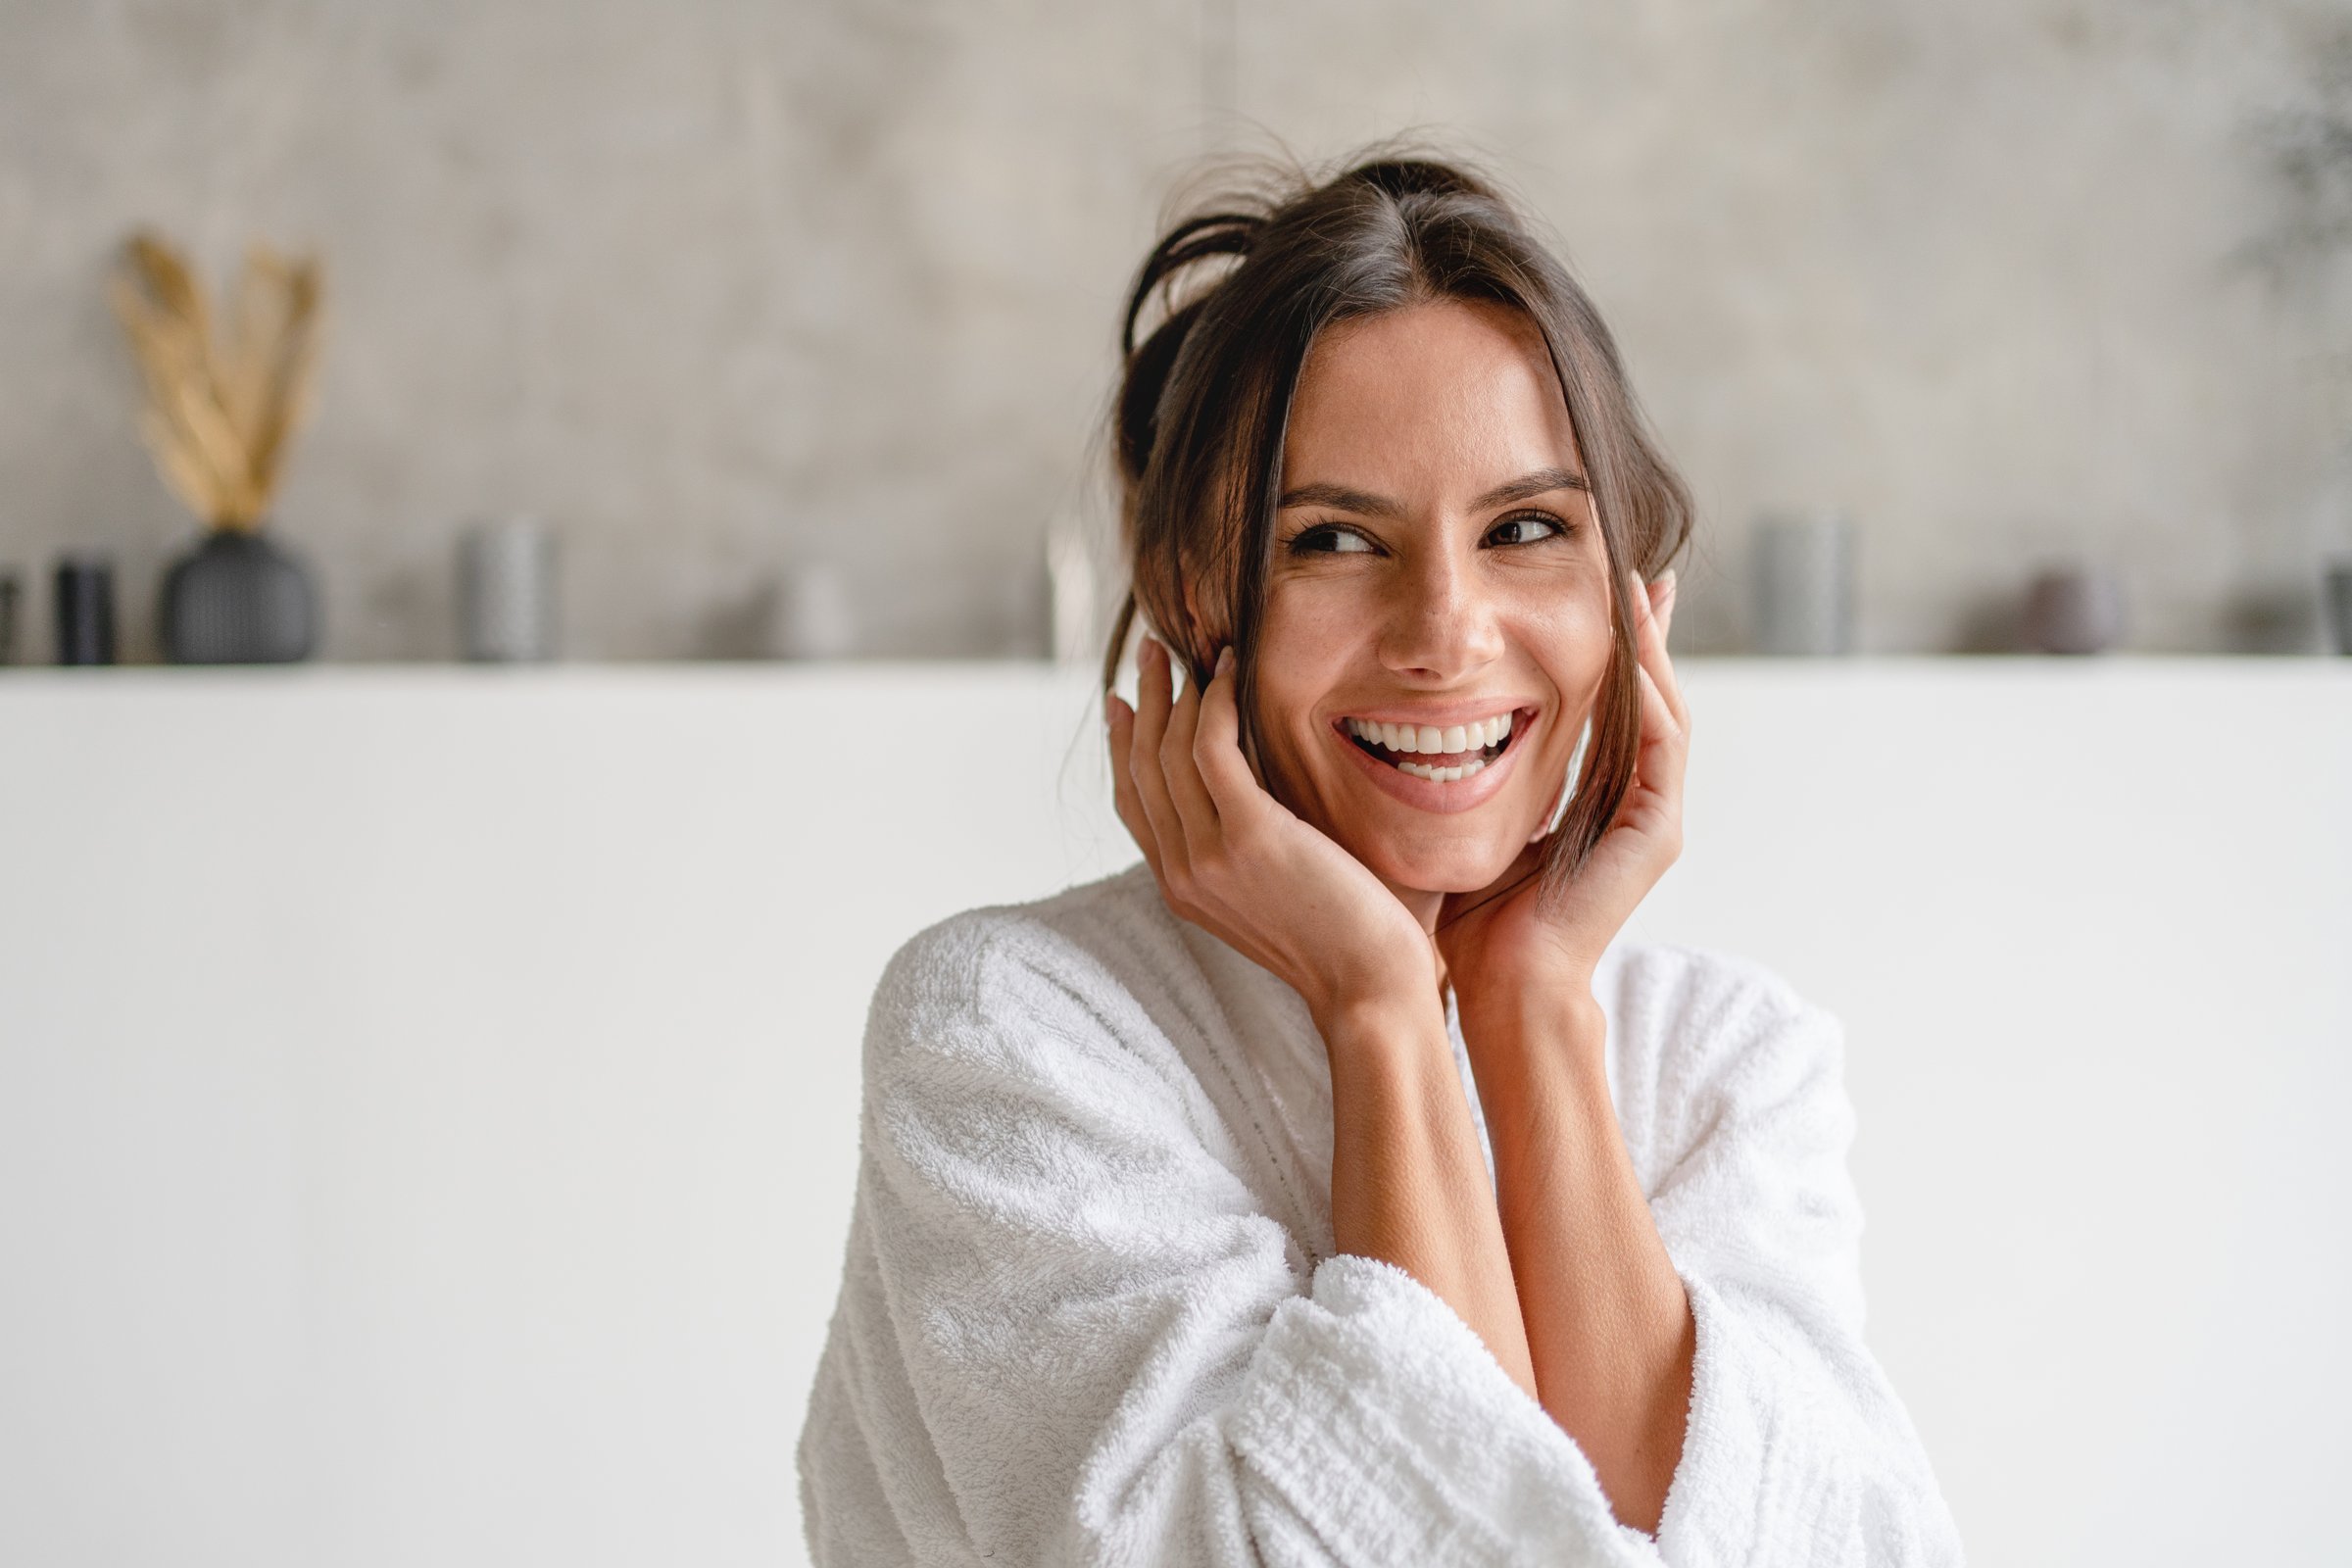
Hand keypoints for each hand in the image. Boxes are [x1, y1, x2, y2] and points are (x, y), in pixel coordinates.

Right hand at [1106, 636, 1439, 1027]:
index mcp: (1181, 889)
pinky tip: (1231, 671)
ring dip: (1176, 689)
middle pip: (1142, 767)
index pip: (1133, 803)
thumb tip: (1250, 797)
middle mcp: (1181, 873)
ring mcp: (1208, 856)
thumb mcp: (1271, 896)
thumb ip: (1244, 852)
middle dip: (1143, 700)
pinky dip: (1217, 700)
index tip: (1125, 701)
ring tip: (1189, 651)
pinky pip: (1212, 746)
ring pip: (1170, 751)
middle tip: (1151, 652)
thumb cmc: (1343, 941)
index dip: (1123, 746)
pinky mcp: (1248, 835)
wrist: (1369, 986)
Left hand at [1436, 568, 1686, 1019]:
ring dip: (1650, 651)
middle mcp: (1635, 805)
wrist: (1501, 989)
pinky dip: (1644, 696)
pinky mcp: (1658, 833)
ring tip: (1638, 590)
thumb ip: (1470, 776)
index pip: (1610, 706)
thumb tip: (1422, 724)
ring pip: (1664, 711)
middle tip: (1640, 570)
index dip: (1608, 649)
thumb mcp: (1470, 822)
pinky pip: (1660, 747)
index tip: (1598, 589)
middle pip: (1649, 697)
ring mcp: (1654, 819)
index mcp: (1595, 802)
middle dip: (1645, 634)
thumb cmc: (1470, 921)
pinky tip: (1626, 653)